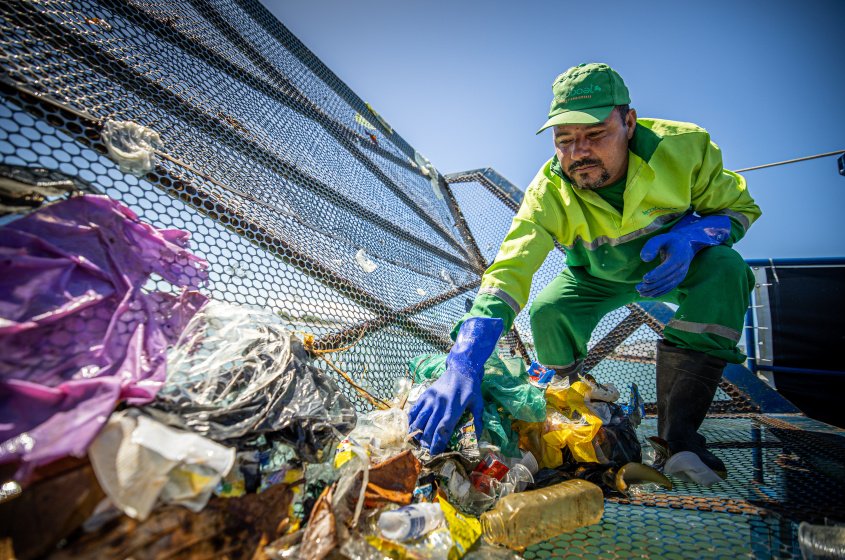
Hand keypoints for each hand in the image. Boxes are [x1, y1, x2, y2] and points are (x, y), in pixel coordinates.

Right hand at [408, 317, 502, 454]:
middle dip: (426, 442)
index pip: (443, 428)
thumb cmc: (470, 388)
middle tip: (425, 453)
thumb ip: (477, 420)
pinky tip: (411, 428)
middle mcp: (440, 404)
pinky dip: (411, 420)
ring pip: (419, 419)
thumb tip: (477, 438)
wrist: (461, 369)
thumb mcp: (478, 404)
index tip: (435, 453)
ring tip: (416, 443)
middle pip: (430, 427)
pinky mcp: (425, 394)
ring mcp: (431, 399)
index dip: (438, 442)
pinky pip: (414, 409)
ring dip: (416, 433)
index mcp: (454, 408)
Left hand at [637, 214, 730, 297]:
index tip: (644, 278)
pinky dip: (659, 292)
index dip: (656, 275)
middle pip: (666, 279)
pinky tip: (648, 294)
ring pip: (667, 286)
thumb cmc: (669, 241)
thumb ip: (652, 245)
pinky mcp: (678, 280)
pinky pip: (669, 288)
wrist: (685, 245)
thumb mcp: (661, 238)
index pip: (667, 268)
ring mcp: (681, 275)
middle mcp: (681, 268)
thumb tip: (645, 259)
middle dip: (652, 285)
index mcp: (678, 257)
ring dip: (653, 291)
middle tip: (638, 287)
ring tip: (640, 292)